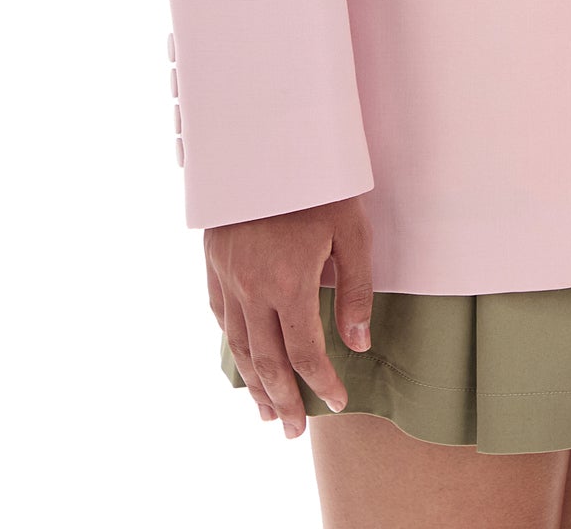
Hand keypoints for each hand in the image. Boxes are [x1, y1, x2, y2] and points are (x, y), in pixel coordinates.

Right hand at [204, 193, 373, 436]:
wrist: (266, 139)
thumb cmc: (318, 181)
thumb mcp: (351, 230)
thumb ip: (355, 290)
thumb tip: (357, 344)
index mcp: (288, 283)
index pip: (304, 353)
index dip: (321, 384)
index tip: (337, 402)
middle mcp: (251, 287)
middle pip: (266, 361)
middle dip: (282, 400)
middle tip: (293, 431)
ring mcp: (227, 274)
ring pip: (238, 344)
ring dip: (253, 383)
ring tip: (266, 412)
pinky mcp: (214, 259)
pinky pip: (218, 313)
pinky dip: (230, 342)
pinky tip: (240, 357)